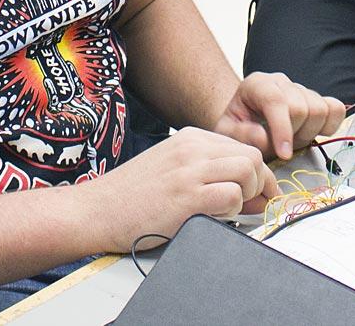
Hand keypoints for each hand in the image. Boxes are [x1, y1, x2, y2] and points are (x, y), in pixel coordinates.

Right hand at [82, 127, 277, 251]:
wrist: (95, 210)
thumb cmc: (129, 197)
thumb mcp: (169, 167)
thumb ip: (204, 170)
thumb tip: (246, 188)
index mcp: (189, 138)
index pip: (241, 146)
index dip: (254, 173)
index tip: (255, 192)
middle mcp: (192, 148)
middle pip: (252, 157)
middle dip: (259, 183)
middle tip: (251, 204)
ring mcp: (190, 171)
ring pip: (248, 171)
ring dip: (247, 195)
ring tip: (228, 210)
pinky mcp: (187, 197)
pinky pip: (233, 196)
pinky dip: (232, 211)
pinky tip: (213, 217)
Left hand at [211, 72, 344, 160]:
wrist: (245, 125)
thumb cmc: (236, 129)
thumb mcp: (228, 134)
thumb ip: (242, 135)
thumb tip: (265, 137)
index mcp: (256, 84)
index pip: (275, 99)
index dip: (282, 128)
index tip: (284, 154)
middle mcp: (280, 81)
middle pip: (301, 107)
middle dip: (294, 135)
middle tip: (282, 149)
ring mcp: (301, 88)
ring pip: (320, 109)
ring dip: (309, 133)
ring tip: (292, 142)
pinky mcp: (318, 99)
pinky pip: (335, 109)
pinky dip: (330, 126)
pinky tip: (314, 135)